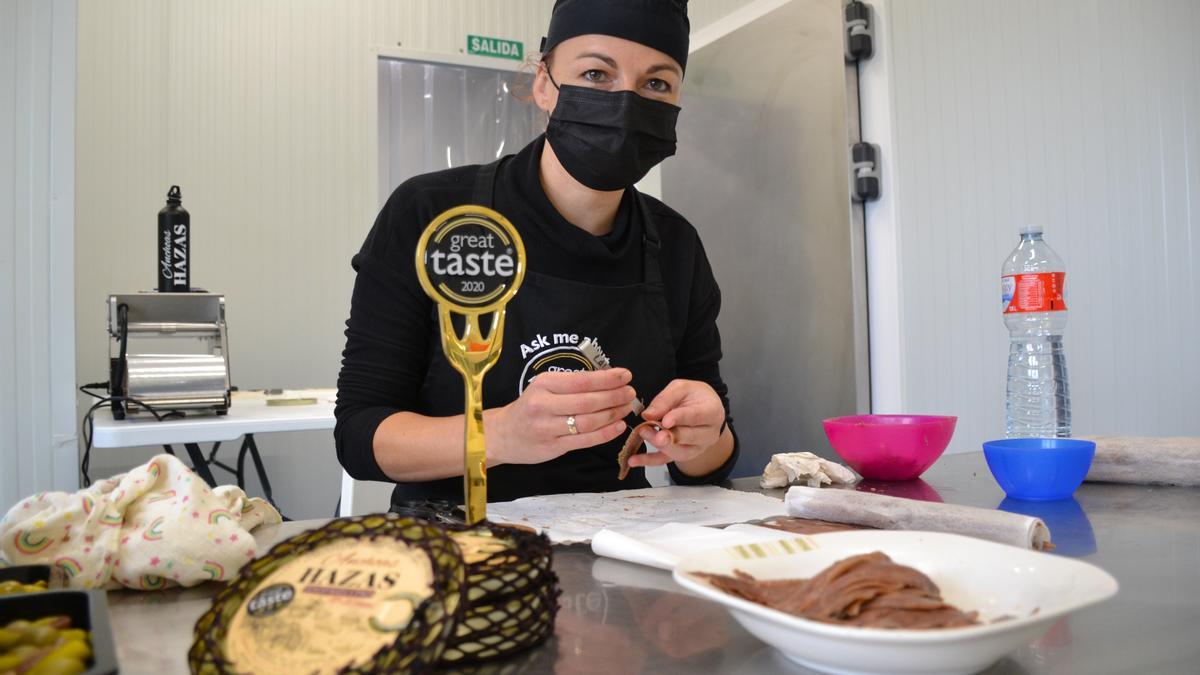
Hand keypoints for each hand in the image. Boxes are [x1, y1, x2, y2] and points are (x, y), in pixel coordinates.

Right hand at [487, 369, 635, 465]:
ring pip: (588, 422)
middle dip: (614, 397)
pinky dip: (605, 433)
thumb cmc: (530, 407)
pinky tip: (618, 426)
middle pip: (588, 402)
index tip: (626, 376)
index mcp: (543, 384)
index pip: (582, 380)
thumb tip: (608, 379)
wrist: (503, 434)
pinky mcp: (552, 447)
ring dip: (613, 414)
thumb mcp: (544, 388)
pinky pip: (585, 440)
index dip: (607, 379)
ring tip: (627, 408)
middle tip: (631, 393)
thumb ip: (571, 384)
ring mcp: (547, 428)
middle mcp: (543, 405)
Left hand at [627, 379, 724, 468]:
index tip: (664, 420)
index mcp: (712, 411)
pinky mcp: (683, 453)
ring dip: (659, 446)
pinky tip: (635, 460)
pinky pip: (667, 460)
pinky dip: (649, 461)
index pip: (696, 416)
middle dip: (667, 436)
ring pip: (680, 452)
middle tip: (648, 430)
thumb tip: (649, 414)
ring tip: (643, 435)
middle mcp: (708, 433)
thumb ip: (666, 399)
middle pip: (689, 437)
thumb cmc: (694, 396)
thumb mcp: (681, 388)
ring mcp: (697, 447)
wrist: (703, 408)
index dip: (679, 419)